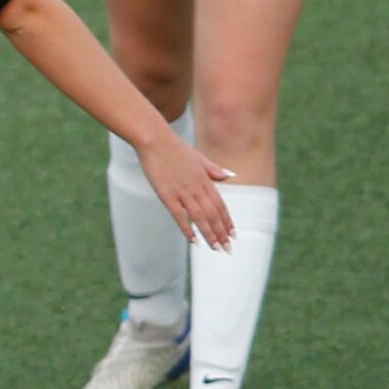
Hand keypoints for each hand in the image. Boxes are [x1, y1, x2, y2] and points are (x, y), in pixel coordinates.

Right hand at [135, 132, 235, 248]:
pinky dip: (187, 228)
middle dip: (222, 233)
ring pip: (200, 218)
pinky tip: (194, 241)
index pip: (220, 205)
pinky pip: (180, 215)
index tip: (233, 235)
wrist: (155, 140)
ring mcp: (182, 192)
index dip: (227, 221)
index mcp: (205, 179)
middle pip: (213, 214)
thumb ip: (214, 169)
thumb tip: (231, 176)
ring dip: (209, 234)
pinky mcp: (167, 195)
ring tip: (216, 248)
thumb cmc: (174, 147)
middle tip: (227, 249)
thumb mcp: (198, 157)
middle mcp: (197, 188)